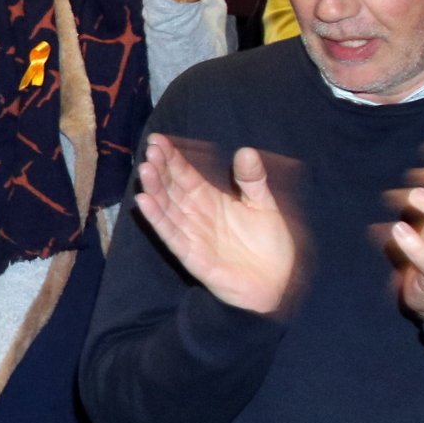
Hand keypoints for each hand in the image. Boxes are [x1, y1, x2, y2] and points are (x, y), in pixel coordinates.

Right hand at [135, 136, 301, 314]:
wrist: (278, 283)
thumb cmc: (269, 245)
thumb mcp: (264, 205)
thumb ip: (252, 180)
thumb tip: (245, 150)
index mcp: (210, 200)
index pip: (185, 175)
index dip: (172, 158)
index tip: (158, 140)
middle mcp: (195, 215)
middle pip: (172, 188)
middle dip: (160, 169)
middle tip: (150, 150)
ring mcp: (191, 235)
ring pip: (167, 209)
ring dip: (154, 190)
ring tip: (145, 170)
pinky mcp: (191, 256)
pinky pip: (171, 235)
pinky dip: (158, 219)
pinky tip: (145, 202)